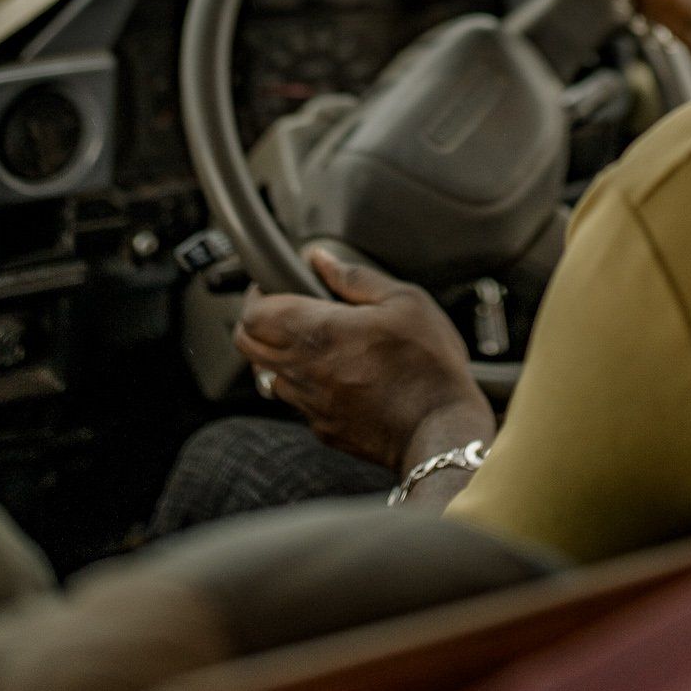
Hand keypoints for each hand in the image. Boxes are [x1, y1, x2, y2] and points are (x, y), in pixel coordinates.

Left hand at [233, 247, 491, 472]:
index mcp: (319, 332)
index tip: (273, 283)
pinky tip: (337, 374)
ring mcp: (310, 405)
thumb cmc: (429, 364)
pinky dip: (305, 385)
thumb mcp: (405, 301)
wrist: (442, 429)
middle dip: (257, 322)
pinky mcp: (323, 429)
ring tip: (312, 341)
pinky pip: (298, 402)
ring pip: (268, 375)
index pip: (254, 313)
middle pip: (247, 345)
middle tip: (283, 307)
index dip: (257, 294)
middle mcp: (304, 371)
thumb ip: (356, 277)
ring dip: (278, 354)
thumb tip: (321, 261)